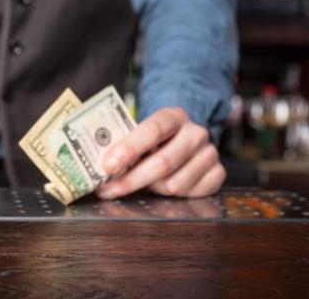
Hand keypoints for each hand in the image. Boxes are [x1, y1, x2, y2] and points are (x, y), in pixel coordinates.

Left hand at [95, 107, 224, 199]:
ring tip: (142, 183)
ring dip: (152, 189)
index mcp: (173, 116)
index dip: (129, 149)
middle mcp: (195, 132)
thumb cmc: (152, 141)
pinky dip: (171, 197)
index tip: (107, 165)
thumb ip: (122, 144)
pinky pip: (190, 195)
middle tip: (107, 190)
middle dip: (131, 180)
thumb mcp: (138, 134)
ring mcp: (210, 153)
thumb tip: (95, 166)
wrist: (182, 141)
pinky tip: (162, 187)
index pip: (153, 130)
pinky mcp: (218, 173)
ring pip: (174, 184)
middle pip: (163, 163)